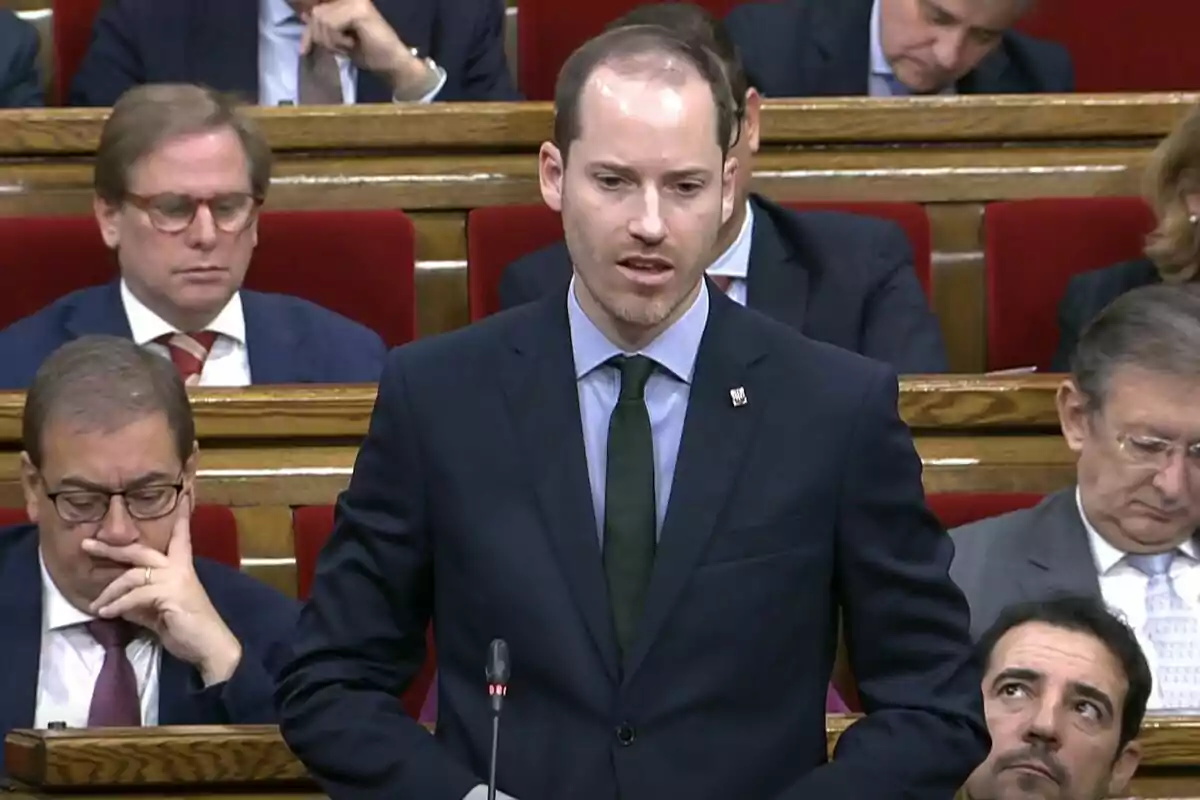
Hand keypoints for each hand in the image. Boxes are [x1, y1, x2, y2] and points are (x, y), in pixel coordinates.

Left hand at [84, 499, 241, 685]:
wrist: (209, 645)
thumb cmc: (188, 628)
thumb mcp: (160, 611)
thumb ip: (142, 601)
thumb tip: (118, 601)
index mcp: (182, 568)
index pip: (180, 538)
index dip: (179, 520)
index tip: (183, 497)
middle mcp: (179, 568)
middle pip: (140, 551)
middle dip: (112, 548)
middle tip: (87, 544)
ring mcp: (175, 580)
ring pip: (132, 576)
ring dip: (109, 591)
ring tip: (95, 605)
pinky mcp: (169, 595)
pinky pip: (134, 596)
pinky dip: (117, 605)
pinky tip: (107, 613)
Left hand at [300, 0, 436, 96]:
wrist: (391, 63)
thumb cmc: (368, 52)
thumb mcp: (337, 40)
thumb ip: (322, 27)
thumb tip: (303, 16)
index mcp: (344, 2)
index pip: (315, 12)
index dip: (308, 32)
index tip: (304, 50)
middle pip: (315, 15)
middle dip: (321, 38)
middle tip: (340, 49)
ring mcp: (355, 1)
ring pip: (321, 19)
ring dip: (331, 41)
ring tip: (348, 46)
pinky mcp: (359, 9)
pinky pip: (331, 24)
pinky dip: (338, 40)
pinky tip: (352, 44)